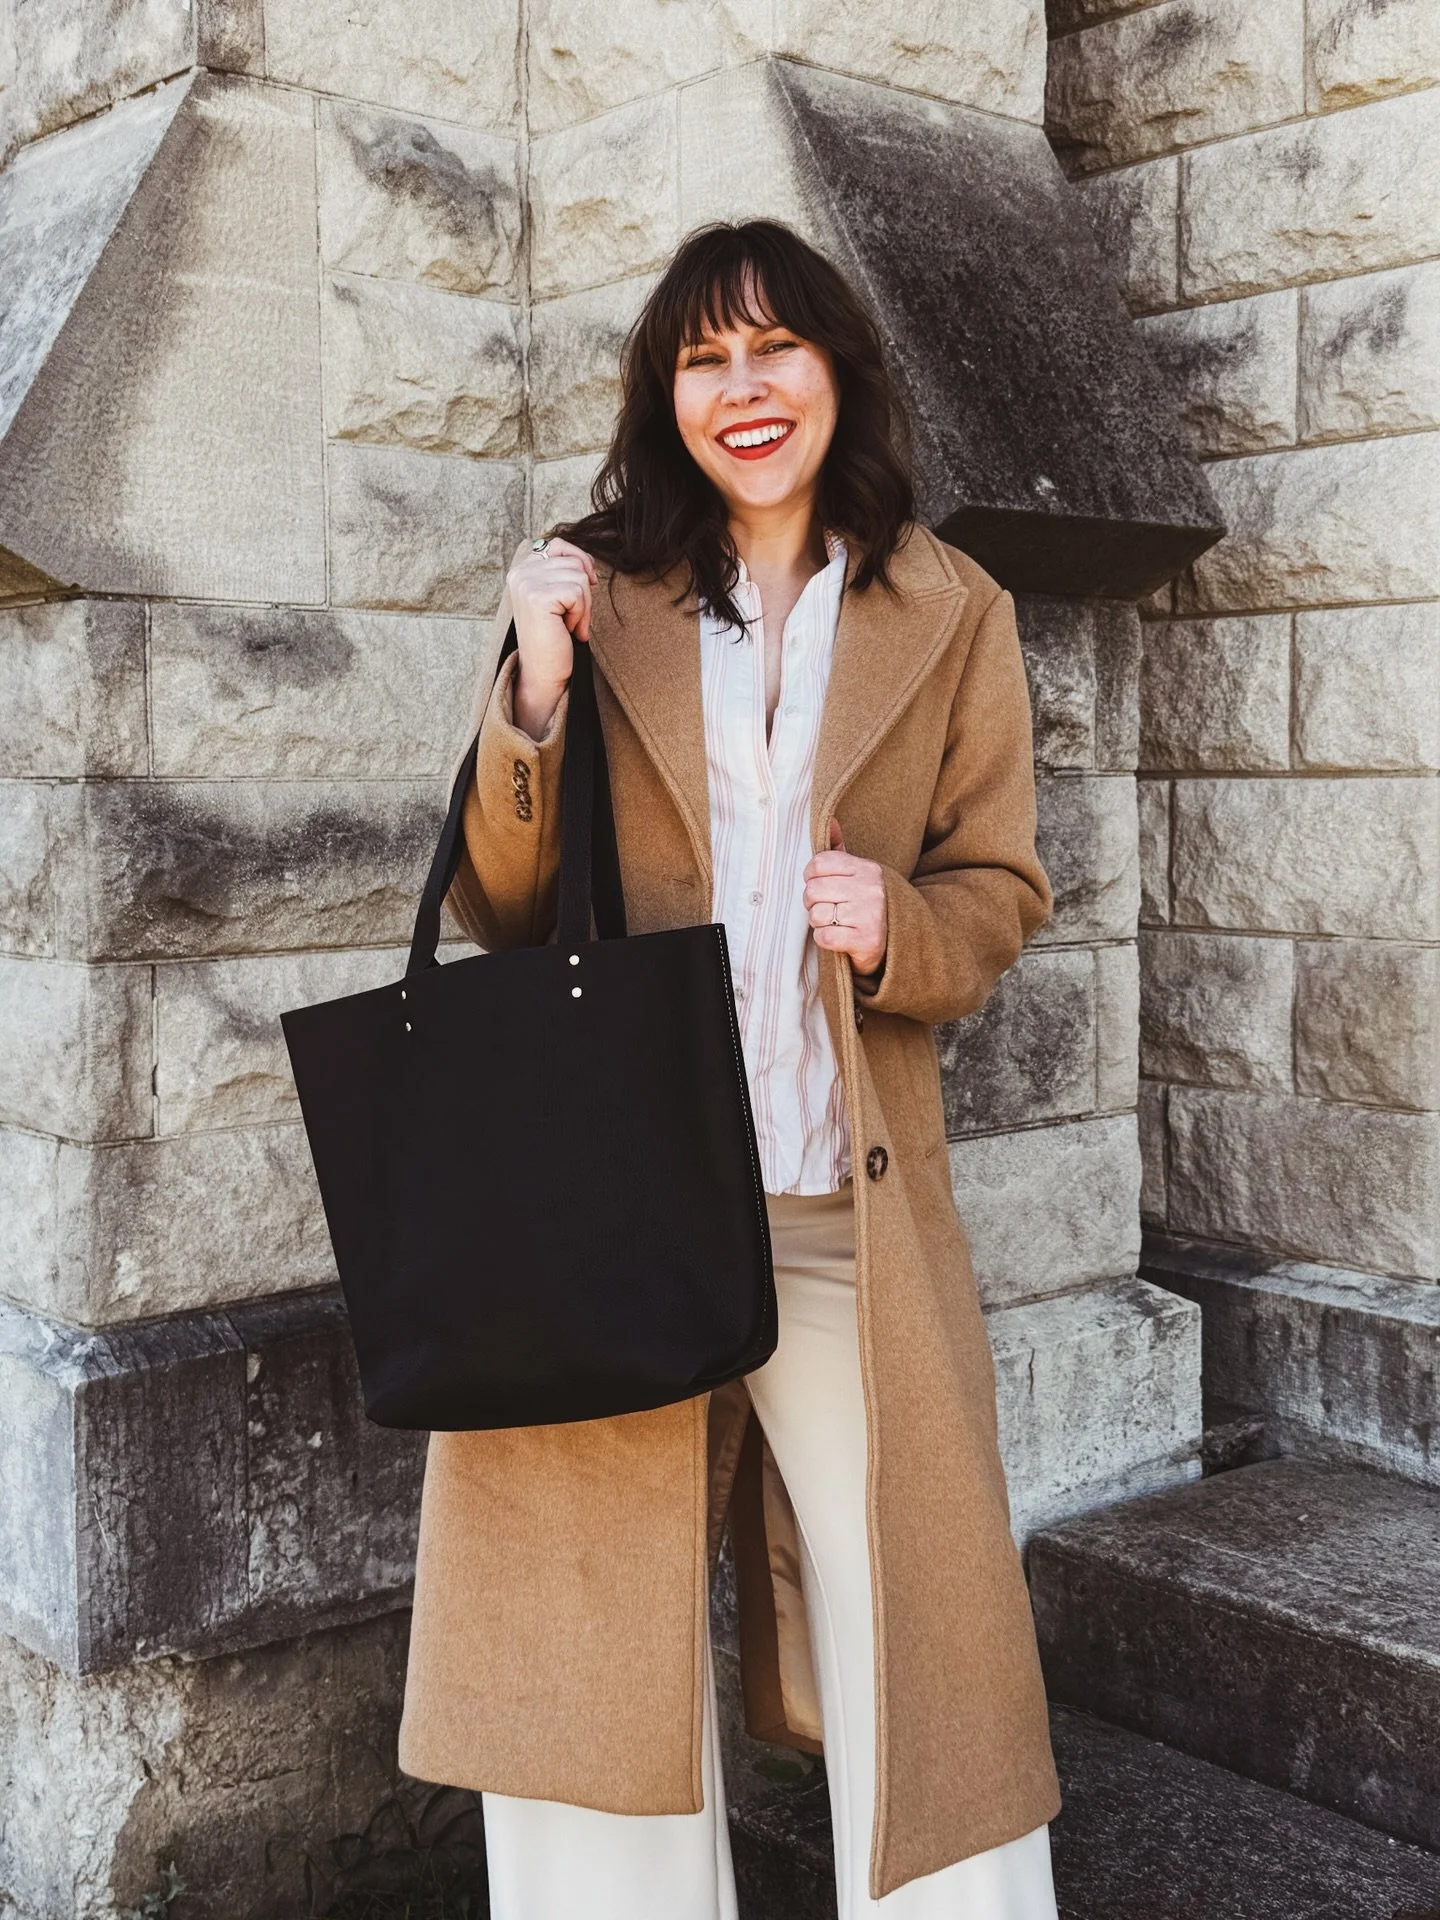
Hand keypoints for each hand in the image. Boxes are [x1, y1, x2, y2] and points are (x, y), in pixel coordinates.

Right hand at [506, 535, 596, 738]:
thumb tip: (588, 562)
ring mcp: (526, 583)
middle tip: (571, 618)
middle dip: (583, 593)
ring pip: (579, 577)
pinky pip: (578, 593)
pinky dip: (581, 615)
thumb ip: (563, 572)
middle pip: (574, 562)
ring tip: (567, 625)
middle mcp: (519, 572)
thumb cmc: (554, 637)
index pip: (558, 545)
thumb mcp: (558, 597)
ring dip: (583, 606)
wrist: (543, 672)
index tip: (585, 586)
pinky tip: (567, 630)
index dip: (579, 562)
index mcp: (522, 569)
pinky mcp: (538, 597)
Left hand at [803, 817, 887, 976]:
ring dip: (819, 922)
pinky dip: (825, 939)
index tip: (819, 884)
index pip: (819, 864)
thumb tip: (829, 820)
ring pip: (817, 915)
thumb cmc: (865, 903)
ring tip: (834, 922)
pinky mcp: (867, 940)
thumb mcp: (857, 874)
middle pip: (813, 890)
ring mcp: (870, 915)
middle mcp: (871, 889)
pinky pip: (824, 937)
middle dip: (812, 902)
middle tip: (825, 907)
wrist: (895, 939)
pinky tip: (838, 936)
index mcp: (867, 868)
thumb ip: (839, 849)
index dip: (811, 876)